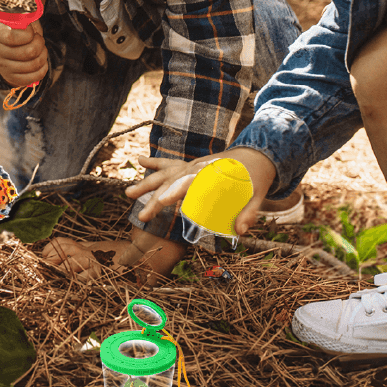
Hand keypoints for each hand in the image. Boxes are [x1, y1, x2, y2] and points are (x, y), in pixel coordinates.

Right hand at [0, 21, 47, 87]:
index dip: (29, 34)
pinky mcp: (12, 78)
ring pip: (34, 64)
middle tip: (39, 39)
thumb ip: (24, 19)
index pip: (12, 37)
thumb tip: (28, 21)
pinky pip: (35, 77)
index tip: (31, 31)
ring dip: (43, 55)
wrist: (9, 46)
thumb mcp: (21, 19)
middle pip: (29, 52)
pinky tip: (41, 61)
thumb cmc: (19, 29)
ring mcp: (3, 66)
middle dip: (40, 43)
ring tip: (41, 49)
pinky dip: (43, 68)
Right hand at [125, 147, 275, 234]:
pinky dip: (155, 161)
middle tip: (143, 216)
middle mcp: (199, 168)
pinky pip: (170, 163)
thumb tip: (241, 231)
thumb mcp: (257, 194)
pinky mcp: (191, 165)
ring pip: (165, 174)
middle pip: (173, 182)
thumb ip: (248, 212)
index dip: (174, 192)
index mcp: (213, 174)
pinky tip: (140, 160)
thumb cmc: (256, 177)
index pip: (190, 183)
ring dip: (147, 184)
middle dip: (155, 198)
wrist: (258, 155)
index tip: (160, 202)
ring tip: (128, 194)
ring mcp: (192, 165)